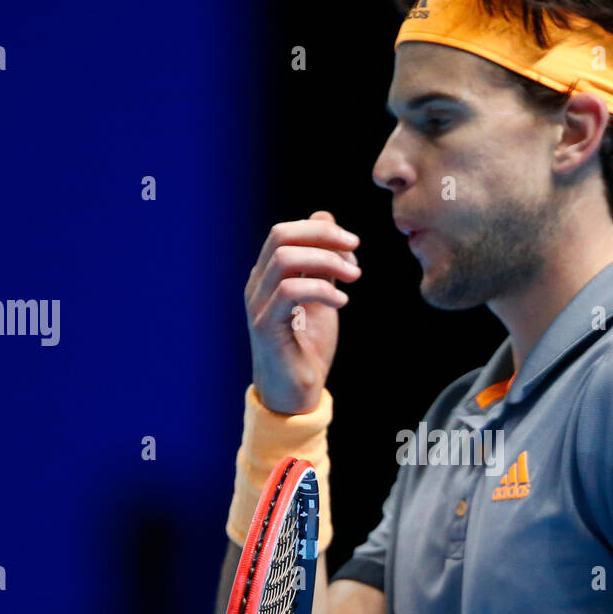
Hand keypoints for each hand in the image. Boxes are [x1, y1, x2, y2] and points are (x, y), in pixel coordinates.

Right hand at [244, 210, 361, 414]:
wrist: (296, 394)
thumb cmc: (308, 346)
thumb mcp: (322, 295)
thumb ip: (323, 262)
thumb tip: (326, 218)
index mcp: (267, 276)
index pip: (284, 232)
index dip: (320, 230)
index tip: (353, 244)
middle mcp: (257, 285)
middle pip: (281, 235)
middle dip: (323, 236)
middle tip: (355, 251)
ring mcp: (258, 305)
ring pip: (284, 258)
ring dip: (326, 261)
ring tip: (354, 278)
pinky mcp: (266, 326)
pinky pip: (290, 291)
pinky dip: (322, 289)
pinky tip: (342, 302)